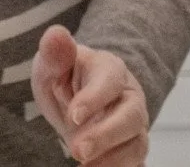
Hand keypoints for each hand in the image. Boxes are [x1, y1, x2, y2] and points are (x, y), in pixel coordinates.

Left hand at [31, 26, 148, 164]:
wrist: (75, 95)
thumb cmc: (64, 75)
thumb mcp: (52, 63)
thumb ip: (54, 52)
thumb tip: (56, 34)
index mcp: (109, 68)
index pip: (109, 81)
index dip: (94, 98)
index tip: (73, 115)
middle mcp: (128, 96)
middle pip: (131, 115)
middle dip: (106, 135)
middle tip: (76, 150)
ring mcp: (134, 124)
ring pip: (137, 142)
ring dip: (112, 158)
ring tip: (83, 165)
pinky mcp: (132, 147)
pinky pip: (135, 160)